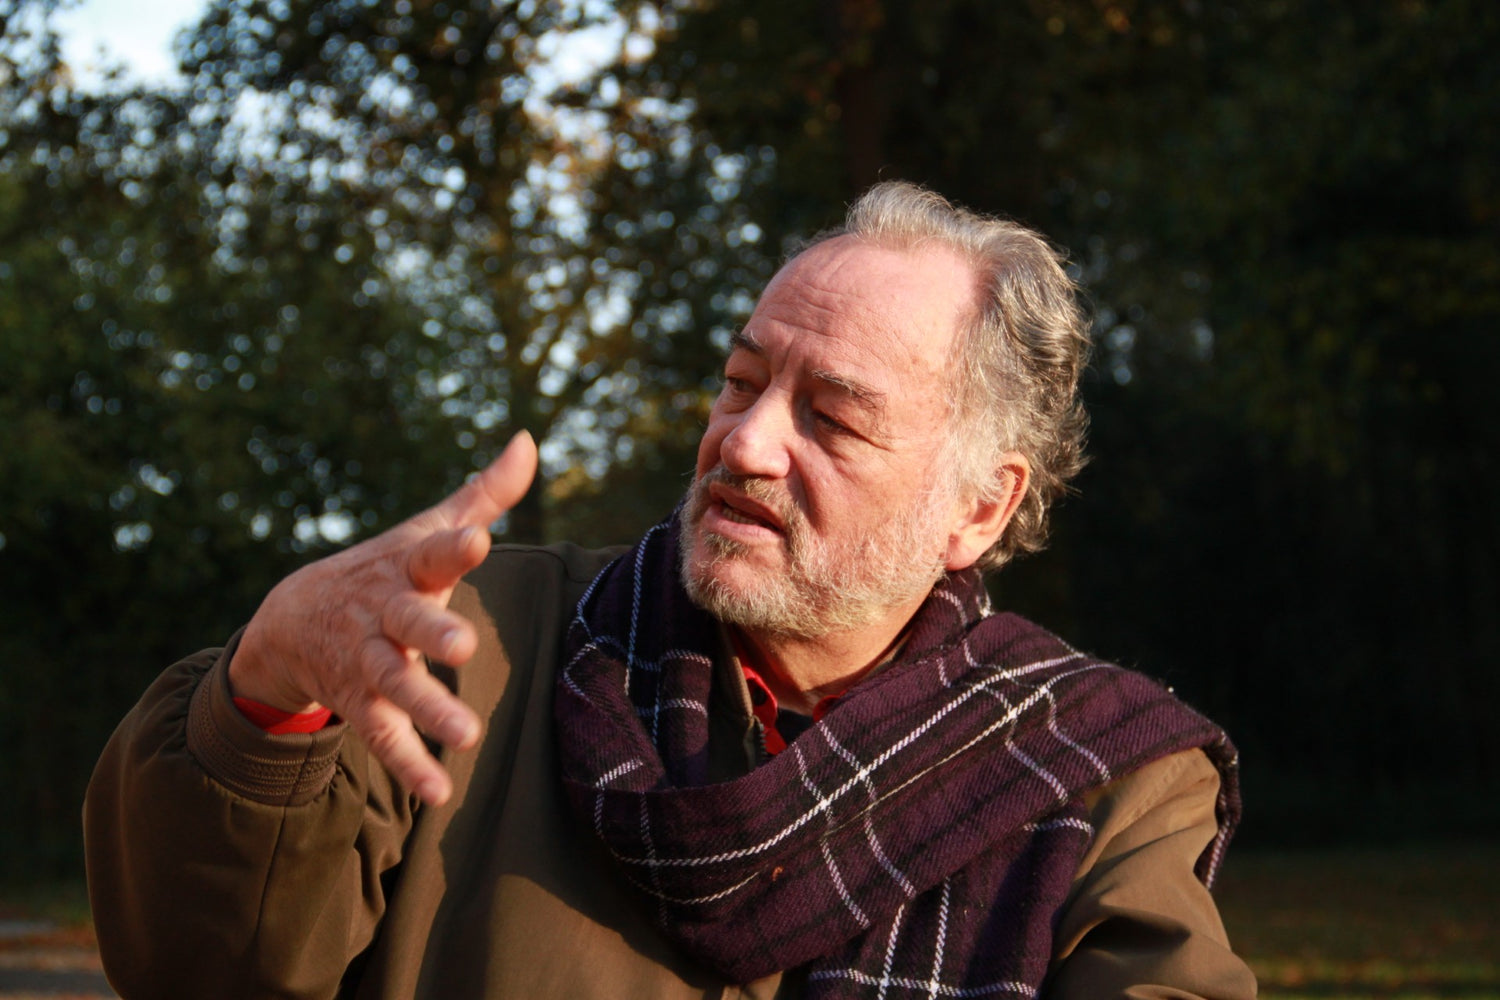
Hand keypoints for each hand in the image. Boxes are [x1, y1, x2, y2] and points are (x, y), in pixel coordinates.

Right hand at [228, 431, 537, 805]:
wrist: (291, 619)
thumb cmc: (384, 570)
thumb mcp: (426, 530)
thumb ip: (484, 495)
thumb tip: (528, 441)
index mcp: (407, 567)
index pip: (433, 552)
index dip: (454, 545)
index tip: (477, 539)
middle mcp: (385, 614)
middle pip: (409, 622)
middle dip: (433, 631)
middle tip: (463, 646)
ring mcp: (368, 661)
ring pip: (395, 686)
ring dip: (428, 709)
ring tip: (466, 736)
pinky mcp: (359, 703)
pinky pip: (383, 737)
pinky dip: (408, 764)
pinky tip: (440, 792)